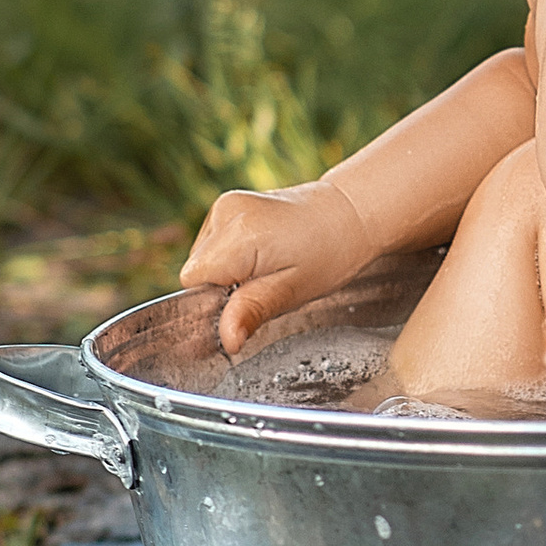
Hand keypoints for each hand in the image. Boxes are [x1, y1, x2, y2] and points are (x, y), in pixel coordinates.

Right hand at [181, 176, 376, 356]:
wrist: (351, 214)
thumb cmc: (332, 252)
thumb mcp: (295, 290)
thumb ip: (253, 311)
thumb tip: (227, 340)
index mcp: (240, 234)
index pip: (194, 282)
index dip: (214, 303)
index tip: (245, 305)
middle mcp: (227, 212)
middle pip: (196, 271)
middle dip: (222, 290)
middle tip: (265, 288)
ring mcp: (226, 205)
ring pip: (203, 259)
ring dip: (227, 274)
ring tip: (269, 270)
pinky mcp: (229, 205)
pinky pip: (213, 245)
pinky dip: (231, 259)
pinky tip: (262, 257)